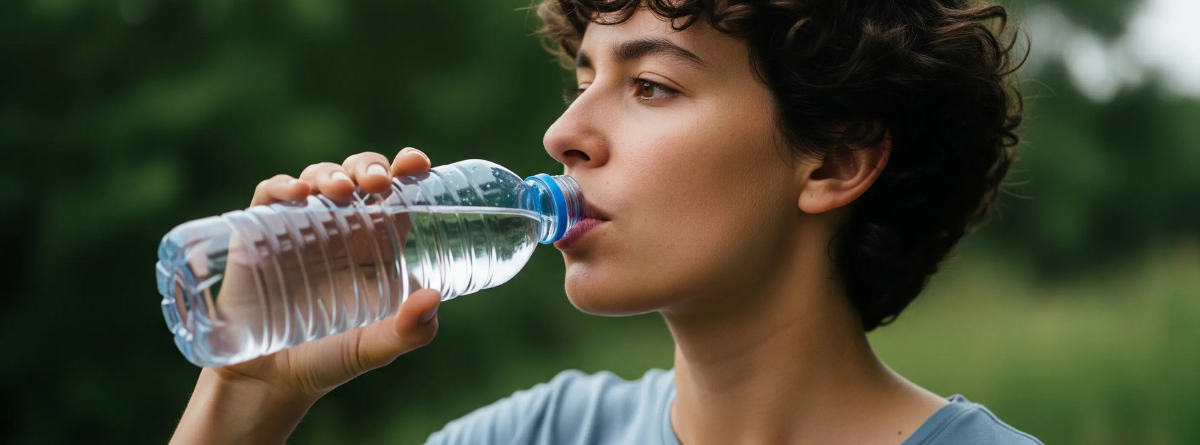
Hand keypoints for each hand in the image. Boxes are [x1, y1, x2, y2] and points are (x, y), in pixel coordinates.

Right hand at [217, 147, 439, 397]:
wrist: (272, 381)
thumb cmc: (331, 358)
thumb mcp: (378, 347)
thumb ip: (412, 331)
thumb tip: (433, 297)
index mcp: (375, 243)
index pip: (395, 194)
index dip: (406, 170)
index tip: (416, 162)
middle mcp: (340, 228)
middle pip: (357, 174)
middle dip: (368, 165)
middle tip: (377, 181)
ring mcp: (298, 226)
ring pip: (316, 177)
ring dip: (330, 172)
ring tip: (342, 190)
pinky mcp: (258, 234)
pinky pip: (268, 195)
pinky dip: (281, 186)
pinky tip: (296, 194)